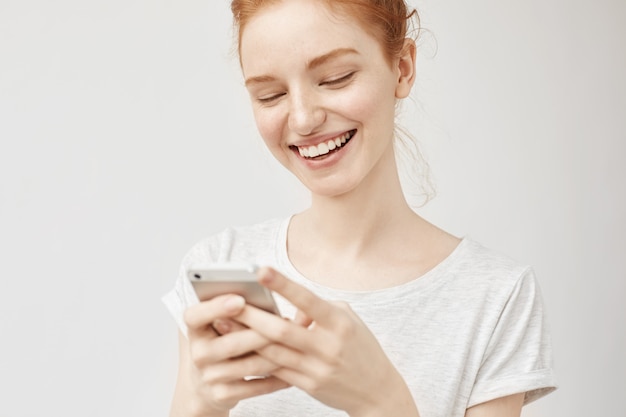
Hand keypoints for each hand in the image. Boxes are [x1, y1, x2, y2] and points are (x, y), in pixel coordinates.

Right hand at [183, 294, 289, 413]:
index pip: (195, 315)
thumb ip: (243, 309)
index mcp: (195, 328)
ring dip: (276, 355)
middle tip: (285, 324)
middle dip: (261, 334)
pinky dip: (277, 378)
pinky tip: (294, 369)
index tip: (240, 300)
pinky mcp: (222, 395)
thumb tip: (275, 295)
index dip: (216, 307)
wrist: (206, 384)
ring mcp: (209, 377)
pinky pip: (256, 387)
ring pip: (249, 366)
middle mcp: (198, 353)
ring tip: (296, 345)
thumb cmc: (224, 341)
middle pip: (231, 343)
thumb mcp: (223, 323)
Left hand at [234, 267, 419, 416]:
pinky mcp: (309, 386)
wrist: (377, 391)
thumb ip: (319, 309)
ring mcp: (317, 368)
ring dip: (245, 338)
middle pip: (281, 330)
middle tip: (227, 301)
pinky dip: (256, 358)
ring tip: (223, 323)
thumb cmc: (361, 347)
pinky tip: (238, 349)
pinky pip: (276, 371)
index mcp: (339, 323)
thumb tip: (288, 302)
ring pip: (273, 352)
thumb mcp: (348, 320)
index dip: (283, 284)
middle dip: (251, 315)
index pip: (307, 300)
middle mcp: (328, 346)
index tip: (260, 269)